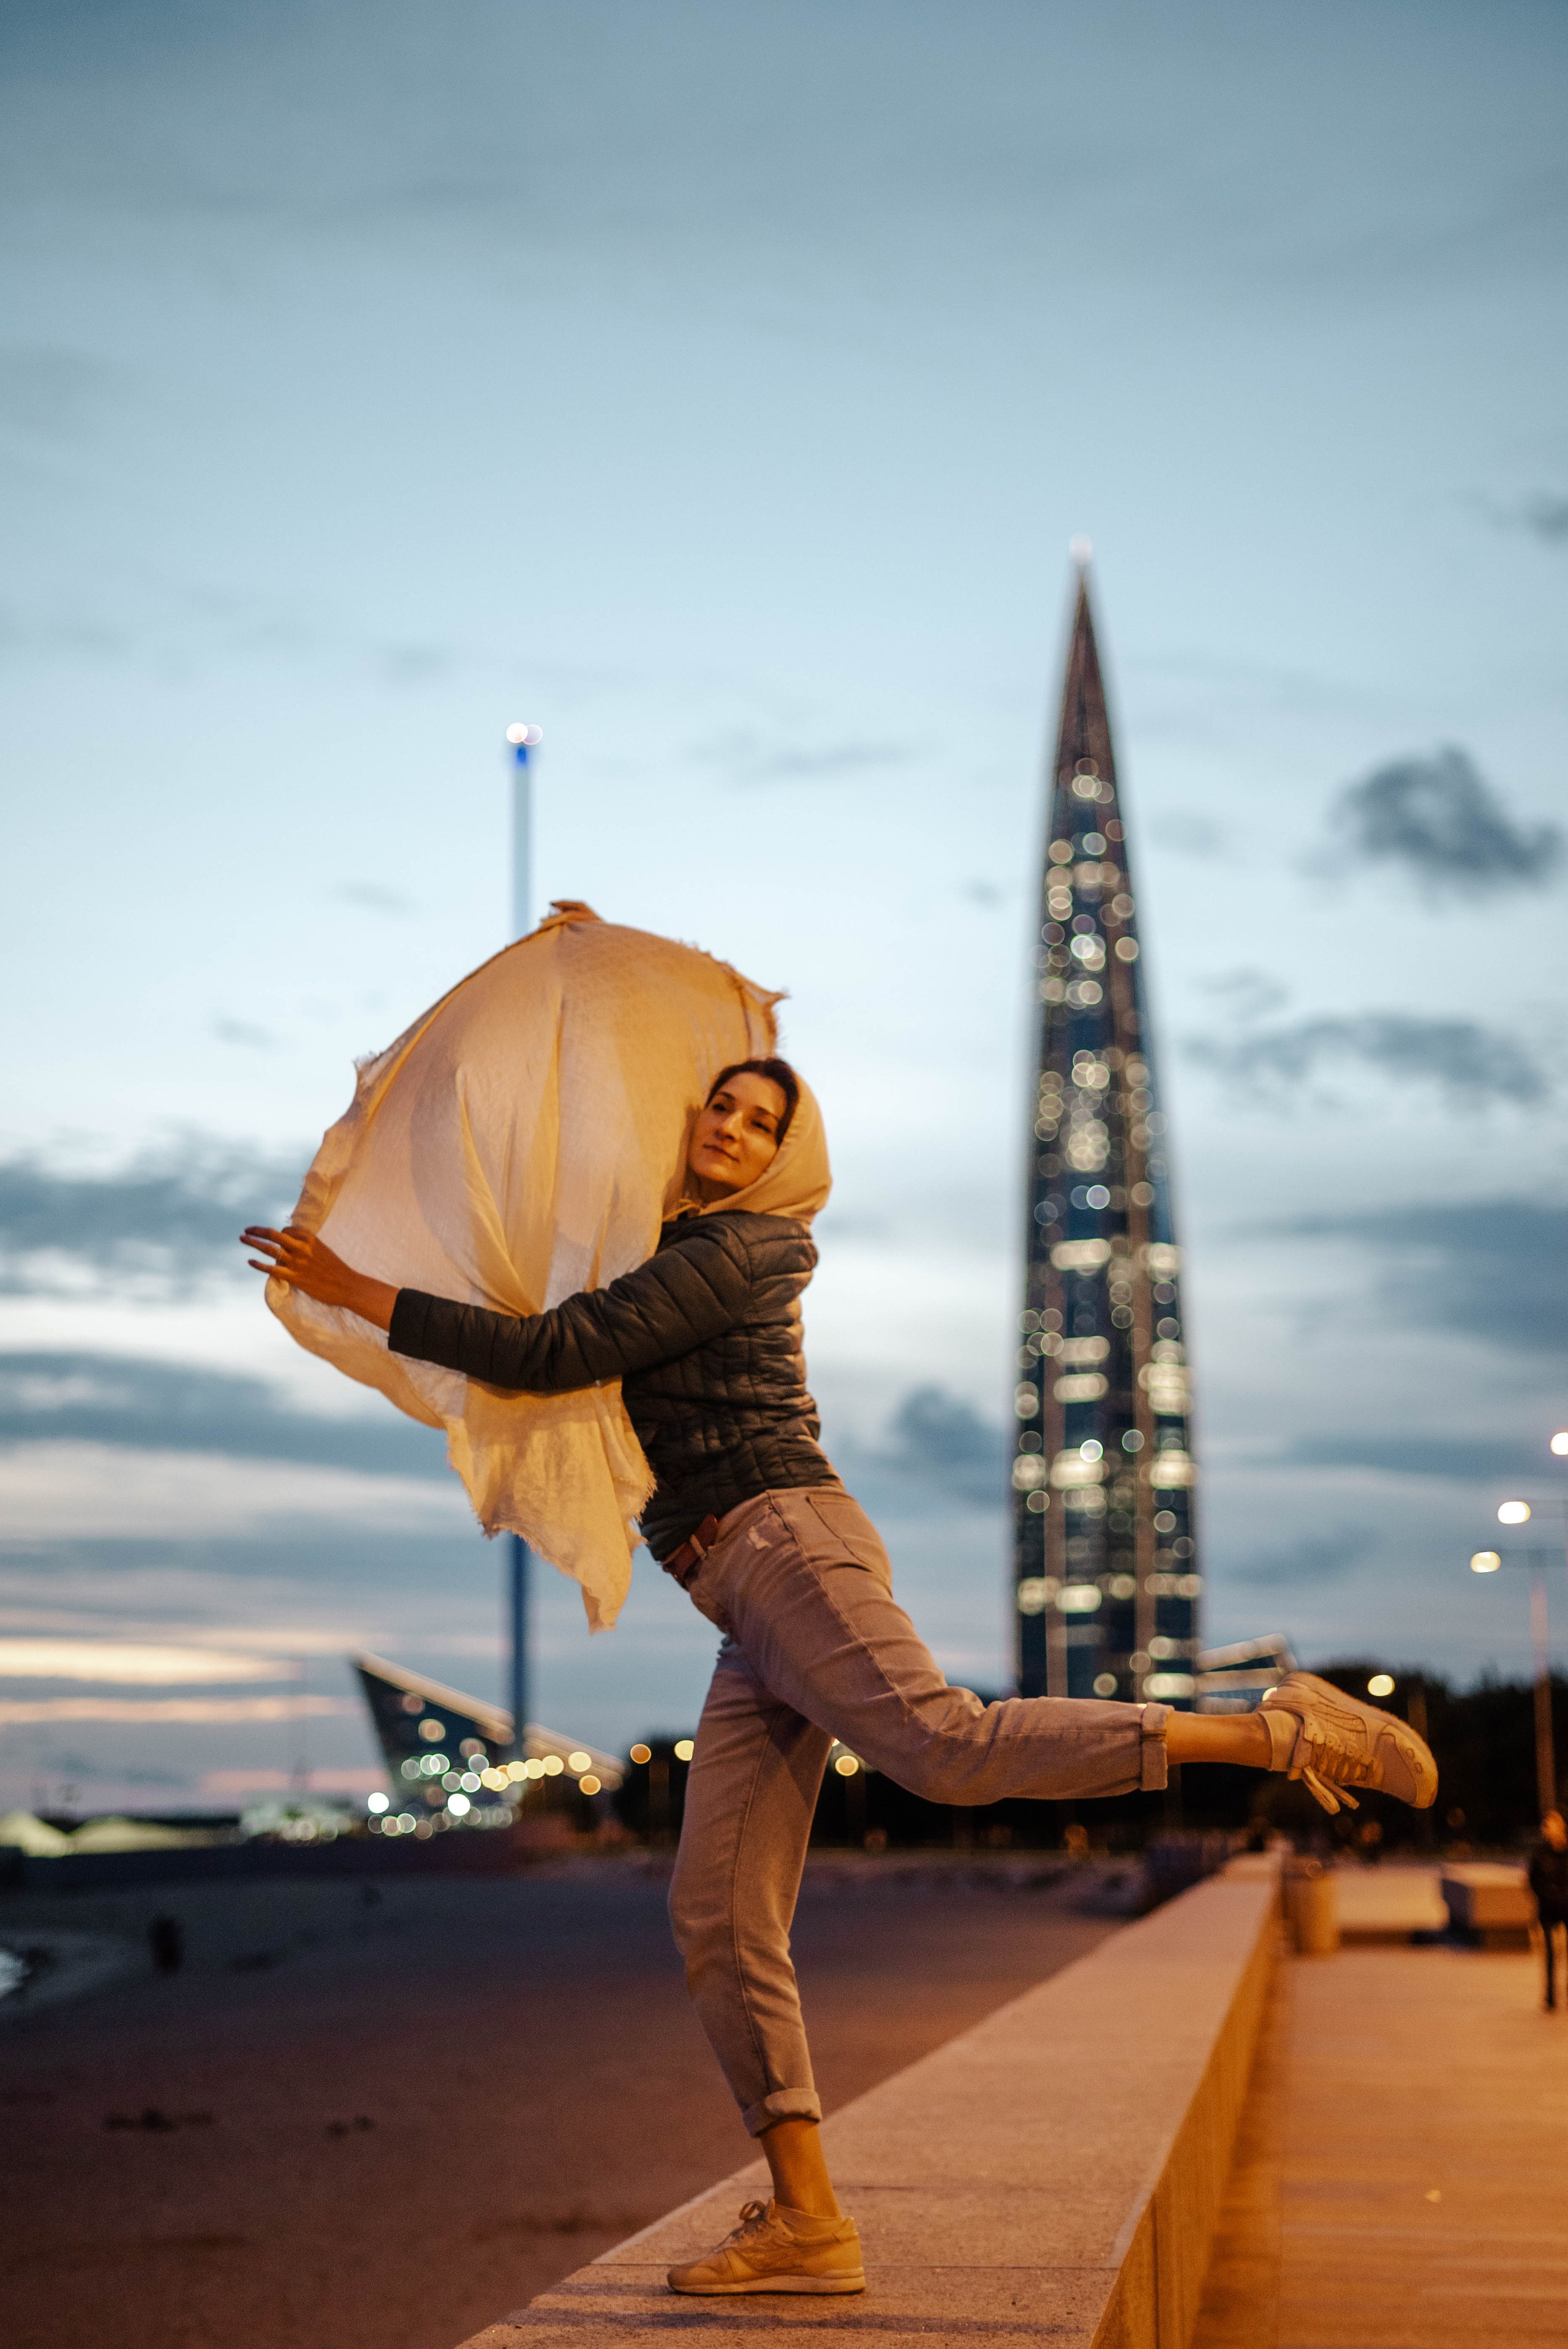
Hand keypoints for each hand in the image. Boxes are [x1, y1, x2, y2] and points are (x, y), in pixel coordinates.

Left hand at [240, 1226, 397, 1329]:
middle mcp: (302, 1248)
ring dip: (253, 1243)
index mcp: (310, 1238)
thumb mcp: (323, 1249)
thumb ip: (307, 1245)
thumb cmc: (336, 1268)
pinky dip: (259, 1264)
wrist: (347, 1285)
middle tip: (246, 1230)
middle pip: (273, 1234)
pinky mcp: (294, 1277)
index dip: (278, 1233)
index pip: (286, 1230)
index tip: (274, 1238)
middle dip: (257, 1231)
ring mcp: (297, 1262)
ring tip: (242, 1239)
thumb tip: (290, 1244)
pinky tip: (250, 1262)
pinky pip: (271, 1269)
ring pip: (269, 1249)